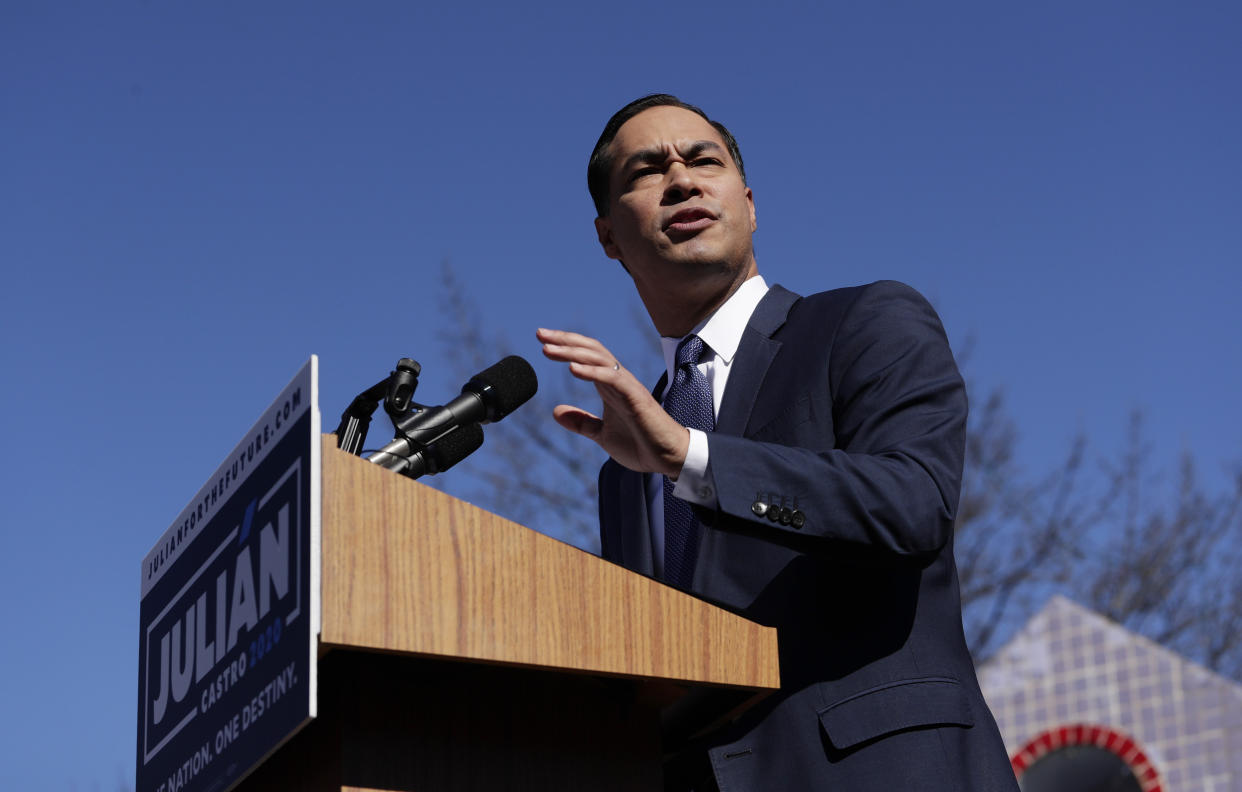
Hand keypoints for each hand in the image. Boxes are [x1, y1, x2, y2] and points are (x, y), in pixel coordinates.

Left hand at [536, 327, 688, 476]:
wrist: (668, 457)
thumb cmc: (640, 444)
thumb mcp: (602, 435)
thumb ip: (582, 422)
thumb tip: (556, 412)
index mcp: (609, 385)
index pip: (585, 357)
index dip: (565, 347)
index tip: (542, 342)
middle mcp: (617, 380)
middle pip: (590, 350)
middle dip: (564, 340)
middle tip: (540, 334)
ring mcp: (627, 386)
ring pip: (598, 358)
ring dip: (572, 352)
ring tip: (548, 349)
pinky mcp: (635, 396)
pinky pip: (611, 378)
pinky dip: (591, 372)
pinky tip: (572, 369)